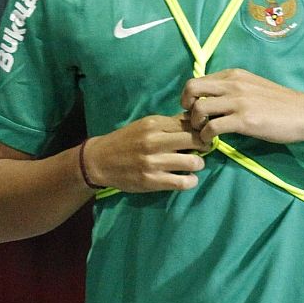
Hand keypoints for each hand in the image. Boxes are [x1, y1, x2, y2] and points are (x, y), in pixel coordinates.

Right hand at [83, 113, 209, 192]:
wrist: (100, 161)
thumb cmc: (125, 141)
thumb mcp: (145, 126)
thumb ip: (169, 124)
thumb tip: (195, 120)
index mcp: (153, 124)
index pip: (188, 124)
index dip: (200, 130)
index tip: (202, 135)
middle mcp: (153, 141)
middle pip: (194, 140)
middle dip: (203, 145)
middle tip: (202, 149)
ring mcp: (152, 162)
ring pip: (193, 162)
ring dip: (198, 164)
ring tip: (193, 165)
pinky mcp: (151, 181)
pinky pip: (183, 182)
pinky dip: (191, 181)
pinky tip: (187, 178)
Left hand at [181, 68, 303, 144]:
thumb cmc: (280, 104)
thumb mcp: (252, 87)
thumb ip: (232, 89)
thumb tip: (210, 99)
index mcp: (233, 75)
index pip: (197, 80)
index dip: (190, 97)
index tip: (194, 111)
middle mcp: (233, 84)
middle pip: (191, 88)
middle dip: (185, 106)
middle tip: (192, 121)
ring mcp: (238, 101)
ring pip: (199, 108)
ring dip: (195, 124)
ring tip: (202, 133)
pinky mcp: (245, 120)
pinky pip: (212, 127)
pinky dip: (205, 136)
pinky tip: (211, 141)